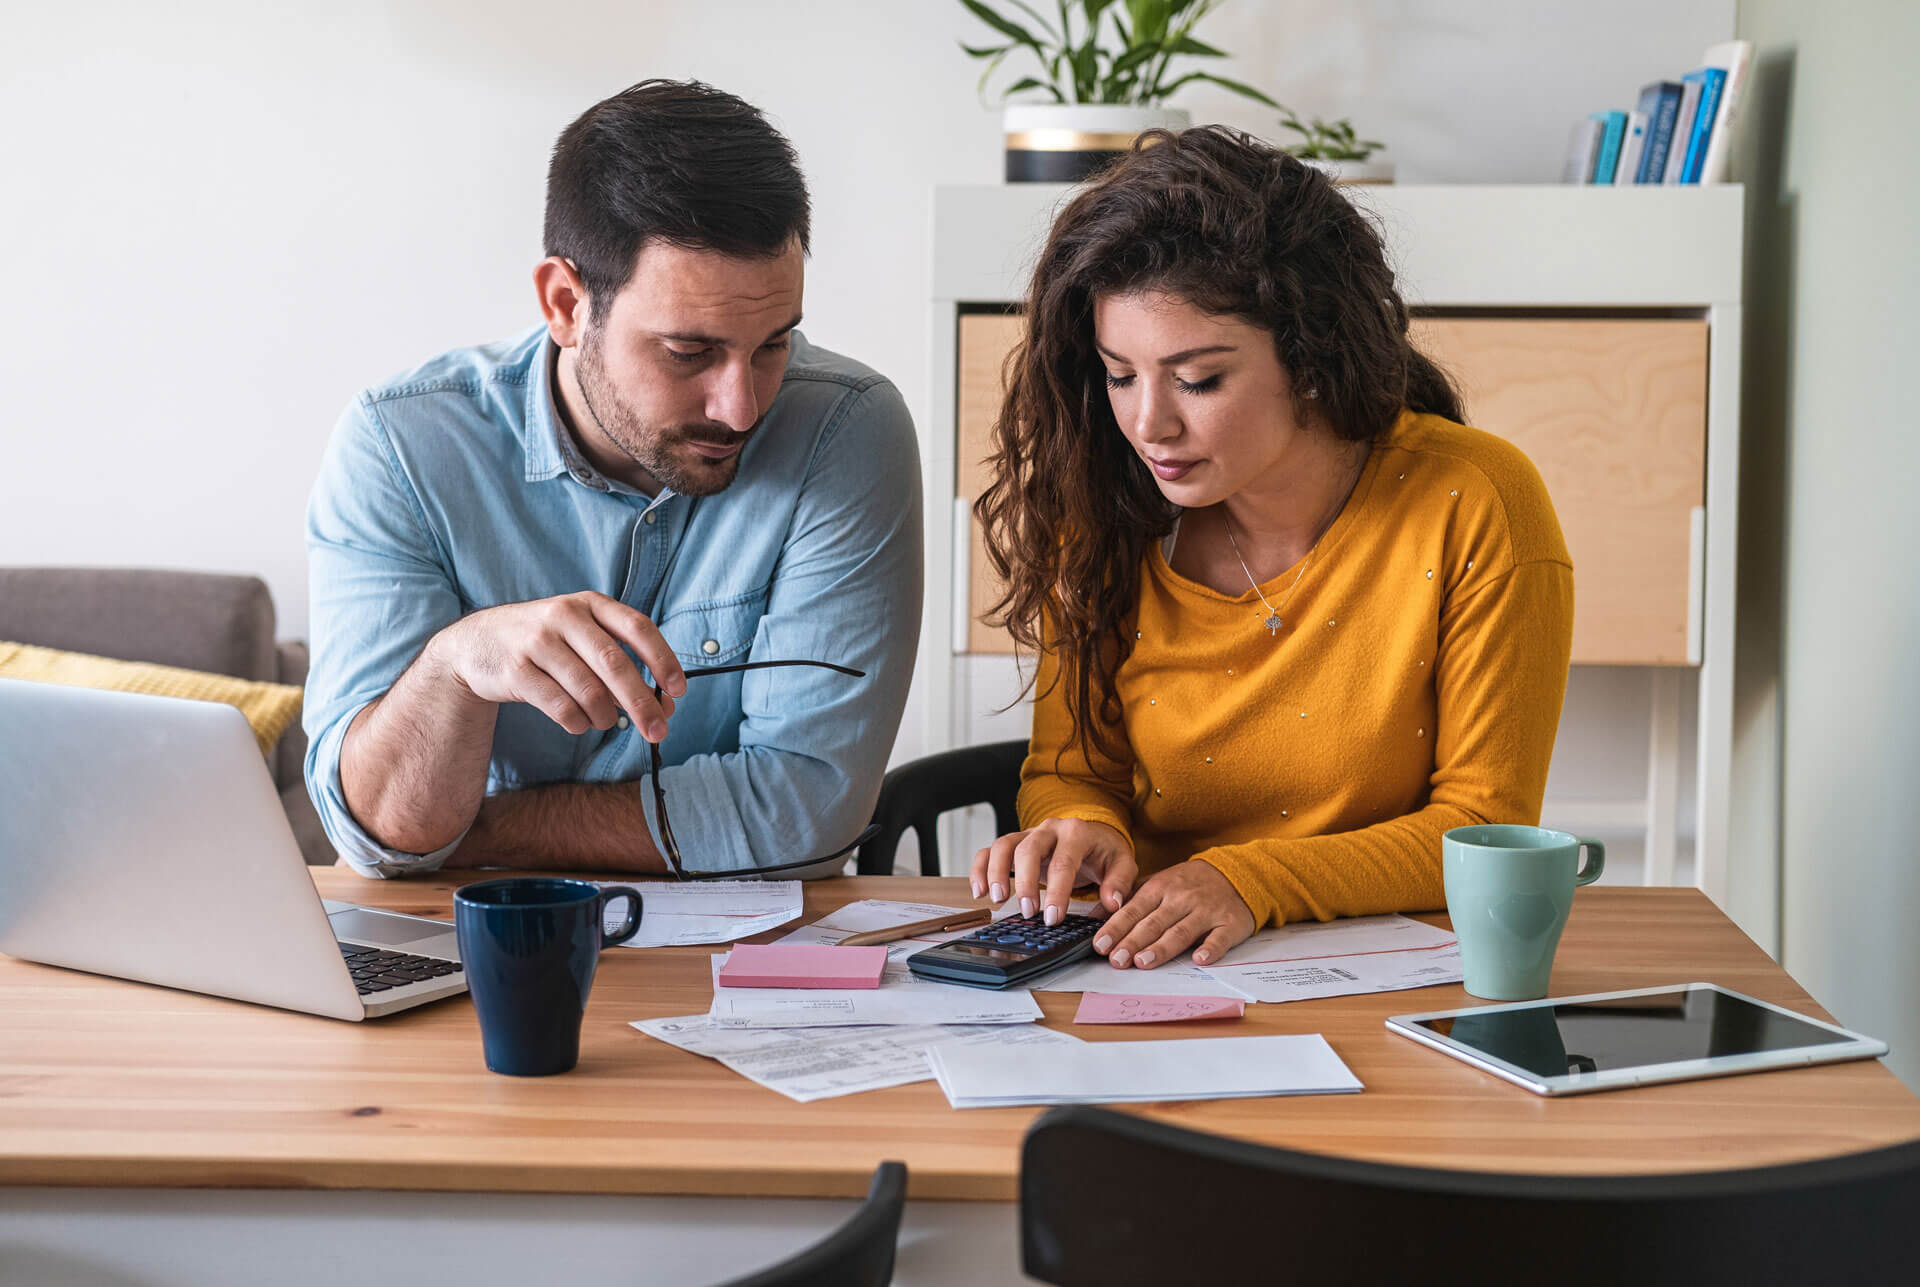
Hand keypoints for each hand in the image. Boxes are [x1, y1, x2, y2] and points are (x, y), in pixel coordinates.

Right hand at [428, 591, 687, 740]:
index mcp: (589, 603)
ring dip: (606, 716)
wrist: (476, 643)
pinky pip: (560, 707)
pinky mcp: (515, 671)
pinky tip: (578, 722)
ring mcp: (537, 642)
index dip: (663, 659)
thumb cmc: (545, 643)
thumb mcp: (581, 636)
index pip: (637, 627)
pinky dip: (577, 722)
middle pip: (615, 664)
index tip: (679, 690)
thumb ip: (621, 664)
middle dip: (642, 703)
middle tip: (659, 731)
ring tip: (606, 721)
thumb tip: (666, 706)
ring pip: (588, 690)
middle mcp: (564, 616)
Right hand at [970, 818, 1136, 924]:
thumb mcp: (1122, 863)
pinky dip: (980, 868)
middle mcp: (1049, 829)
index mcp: (1076, 832)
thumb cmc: (1105, 851)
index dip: (1057, 891)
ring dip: (996, 872)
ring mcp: (1029, 834)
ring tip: (998, 900)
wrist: (1094, 834)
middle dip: (1025, 883)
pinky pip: (990, 850)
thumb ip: (1119, 882)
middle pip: (1028, 849)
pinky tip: (979, 892)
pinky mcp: (1015, 843)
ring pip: (1004, 845)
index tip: (1053, 917)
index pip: (1063, 861)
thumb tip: (1112, 902)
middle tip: (1029, 912)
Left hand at [1094, 860, 1254, 968]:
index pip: (1133, 910)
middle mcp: (1182, 899)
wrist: (1235, 873)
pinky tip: (1199, 959)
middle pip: (1154, 923)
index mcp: (1160, 888)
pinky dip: (1210, 948)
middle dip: (1133, 942)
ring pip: (1181, 932)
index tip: (1100, 944)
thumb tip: (1093, 916)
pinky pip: (1219, 938)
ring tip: (1143, 962)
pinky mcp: (1229, 923)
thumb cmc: (1188, 884)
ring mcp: (1206, 911)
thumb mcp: (1156, 884)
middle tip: (1116, 959)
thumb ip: (1128, 899)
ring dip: (1162, 948)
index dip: (1116, 927)